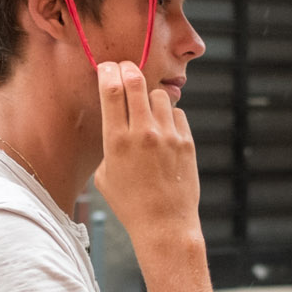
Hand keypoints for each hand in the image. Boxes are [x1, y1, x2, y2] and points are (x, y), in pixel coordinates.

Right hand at [94, 61, 200, 237]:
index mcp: (116, 141)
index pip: (110, 90)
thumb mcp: (105, 176)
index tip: (107, 67)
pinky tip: (164, 129)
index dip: (108, 71)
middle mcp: (142, 134)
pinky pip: (178, 114)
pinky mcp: (187, 142)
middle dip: (128, 70)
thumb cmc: (130, 204)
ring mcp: (167, 137)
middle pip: (135, 82)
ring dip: (150, 97)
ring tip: (147, 110)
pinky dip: (170, 116)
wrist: (164, 225)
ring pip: (160, 95)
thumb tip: (116, 122)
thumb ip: (110, 145)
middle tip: (126, 70)